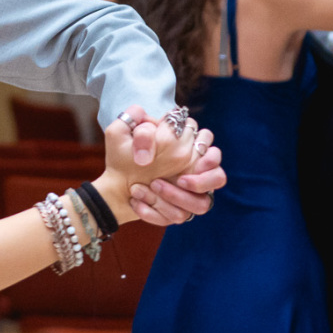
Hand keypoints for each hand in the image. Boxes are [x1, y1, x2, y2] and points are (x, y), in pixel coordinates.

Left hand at [99, 111, 223, 225]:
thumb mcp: (118, 136)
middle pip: (218, 178)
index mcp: (187, 152)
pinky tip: (137, 202)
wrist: (113, 185)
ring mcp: (187, 196)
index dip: (209, 158)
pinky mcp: (176, 213)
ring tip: (152, 186)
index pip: (212, 153)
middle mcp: (193, 174)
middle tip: (180, 179)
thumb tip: (146, 116)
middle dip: (202, 181)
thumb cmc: (121, 158)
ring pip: (202, 204)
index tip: (195, 162)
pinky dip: (156, 211)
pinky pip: (177, 217)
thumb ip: (133, 120)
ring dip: (178, 197)